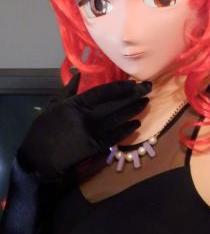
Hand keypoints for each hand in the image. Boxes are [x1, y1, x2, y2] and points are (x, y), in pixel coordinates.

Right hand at [17, 74, 150, 181]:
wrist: (37, 158)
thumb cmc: (43, 130)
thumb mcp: (52, 106)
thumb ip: (68, 90)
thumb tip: (78, 74)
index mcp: (74, 104)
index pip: (102, 92)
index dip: (119, 87)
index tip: (133, 82)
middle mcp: (84, 117)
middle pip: (114, 105)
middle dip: (133, 96)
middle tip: (148, 89)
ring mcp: (89, 133)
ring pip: (116, 120)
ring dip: (133, 111)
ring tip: (145, 103)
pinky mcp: (93, 148)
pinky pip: (113, 137)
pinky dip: (126, 130)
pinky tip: (136, 124)